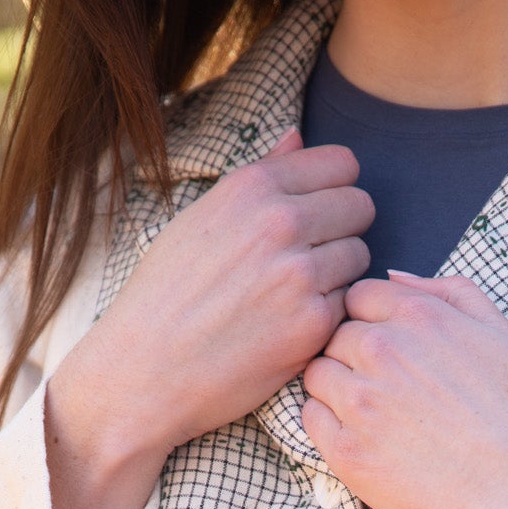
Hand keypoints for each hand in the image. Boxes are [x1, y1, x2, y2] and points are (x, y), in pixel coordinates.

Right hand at [47, 130, 372, 508]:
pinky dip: (328, 314)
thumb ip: (261, 177)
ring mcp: (300, 274)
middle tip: (312, 257)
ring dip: (339, 274)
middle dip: (344, 229)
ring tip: (296, 293)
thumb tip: (299, 138)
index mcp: (254, 187)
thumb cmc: (167, 295)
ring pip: (359, 257)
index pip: (342, 164)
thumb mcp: (202, 219)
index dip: (337, 189)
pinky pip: (347, 305)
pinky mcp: (312, 324)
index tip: (322, 212)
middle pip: (360, 207)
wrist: (146, 370)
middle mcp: (281, 222)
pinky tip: (291, 324)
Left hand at [301, 273, 507, 508]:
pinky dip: (327, 425)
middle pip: (335, 336)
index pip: (359, 297)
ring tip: (374, 419)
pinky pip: (310, 421)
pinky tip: (363, 440)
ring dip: (335, 389)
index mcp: (419, 317)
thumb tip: (396, 278)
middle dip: (352, 356)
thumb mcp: (505, 335)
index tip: (390, 352)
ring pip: (317, 376)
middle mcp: (382, 351)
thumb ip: (451, 294)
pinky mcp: (349, 454)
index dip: (370, 322)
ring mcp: (361, 403)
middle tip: (386, 392)